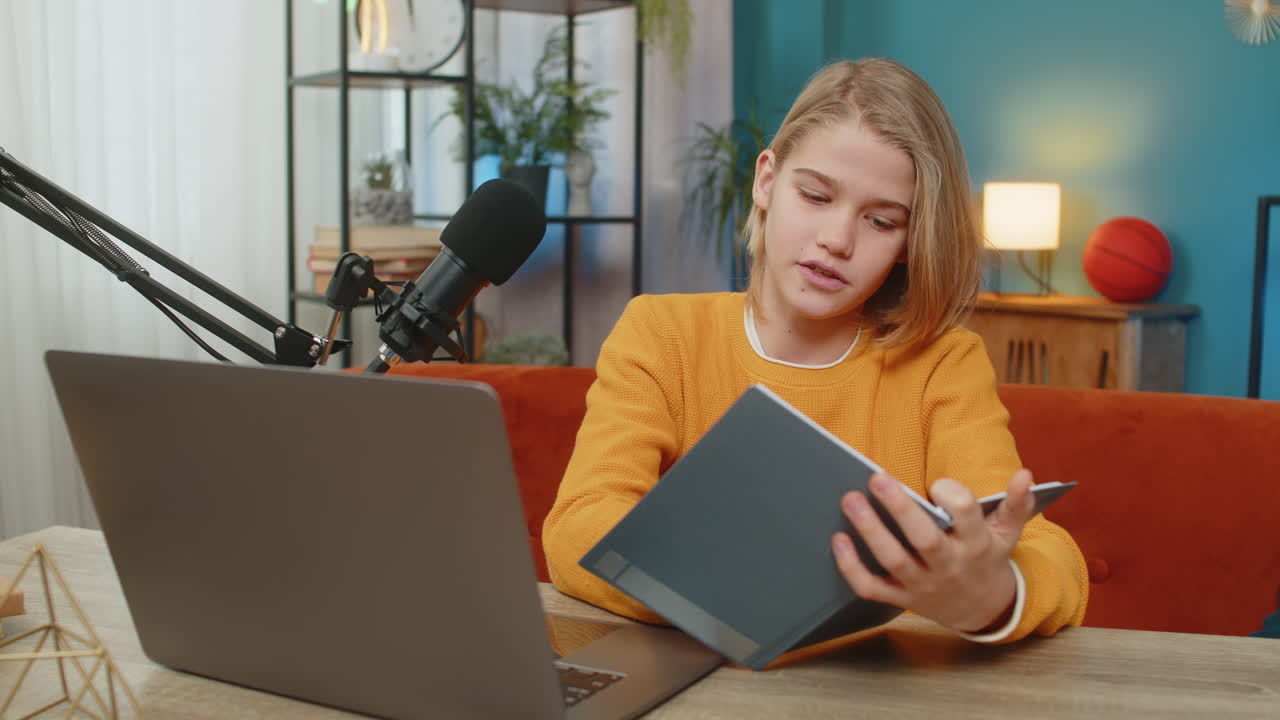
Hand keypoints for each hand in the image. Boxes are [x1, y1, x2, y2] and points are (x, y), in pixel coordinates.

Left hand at [831, 469, 1036, 633]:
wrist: (983, 611)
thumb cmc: (987, 558)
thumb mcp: (1007, 533)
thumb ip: (1015, 504)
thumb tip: (1025, 474)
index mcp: (976, 543)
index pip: (966, 516)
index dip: (953, 497)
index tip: (937, 484)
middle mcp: (949, 564)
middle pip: (925, 539)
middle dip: (900, 509)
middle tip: (876, 478)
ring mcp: (923, 584)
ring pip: (894, 560)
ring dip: (870, 531)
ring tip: (850, 499)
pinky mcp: (902, 598)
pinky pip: (871, 588)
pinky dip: (851, 568)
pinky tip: (837, 540)